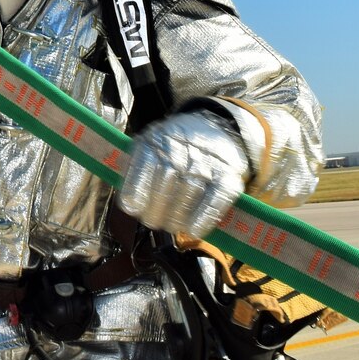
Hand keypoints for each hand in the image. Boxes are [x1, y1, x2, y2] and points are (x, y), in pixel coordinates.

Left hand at [116, 109, 249, 235]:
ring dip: (177, 217)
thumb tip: (129, 202)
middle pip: (165, 185)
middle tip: (153, 221)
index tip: (133, 208)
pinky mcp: (228, 176)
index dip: (137, 191)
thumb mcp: (150, 144)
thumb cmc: (174, 146)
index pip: (143, 166)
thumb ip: (138, 169)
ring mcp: (206, 163)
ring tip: (171, 225)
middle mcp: (182, 150)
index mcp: (156, 141)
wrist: (215, 129)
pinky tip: (193, 230)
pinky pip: (216, 199)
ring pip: (188, 194)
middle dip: (156, 210)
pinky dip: (204, 218)